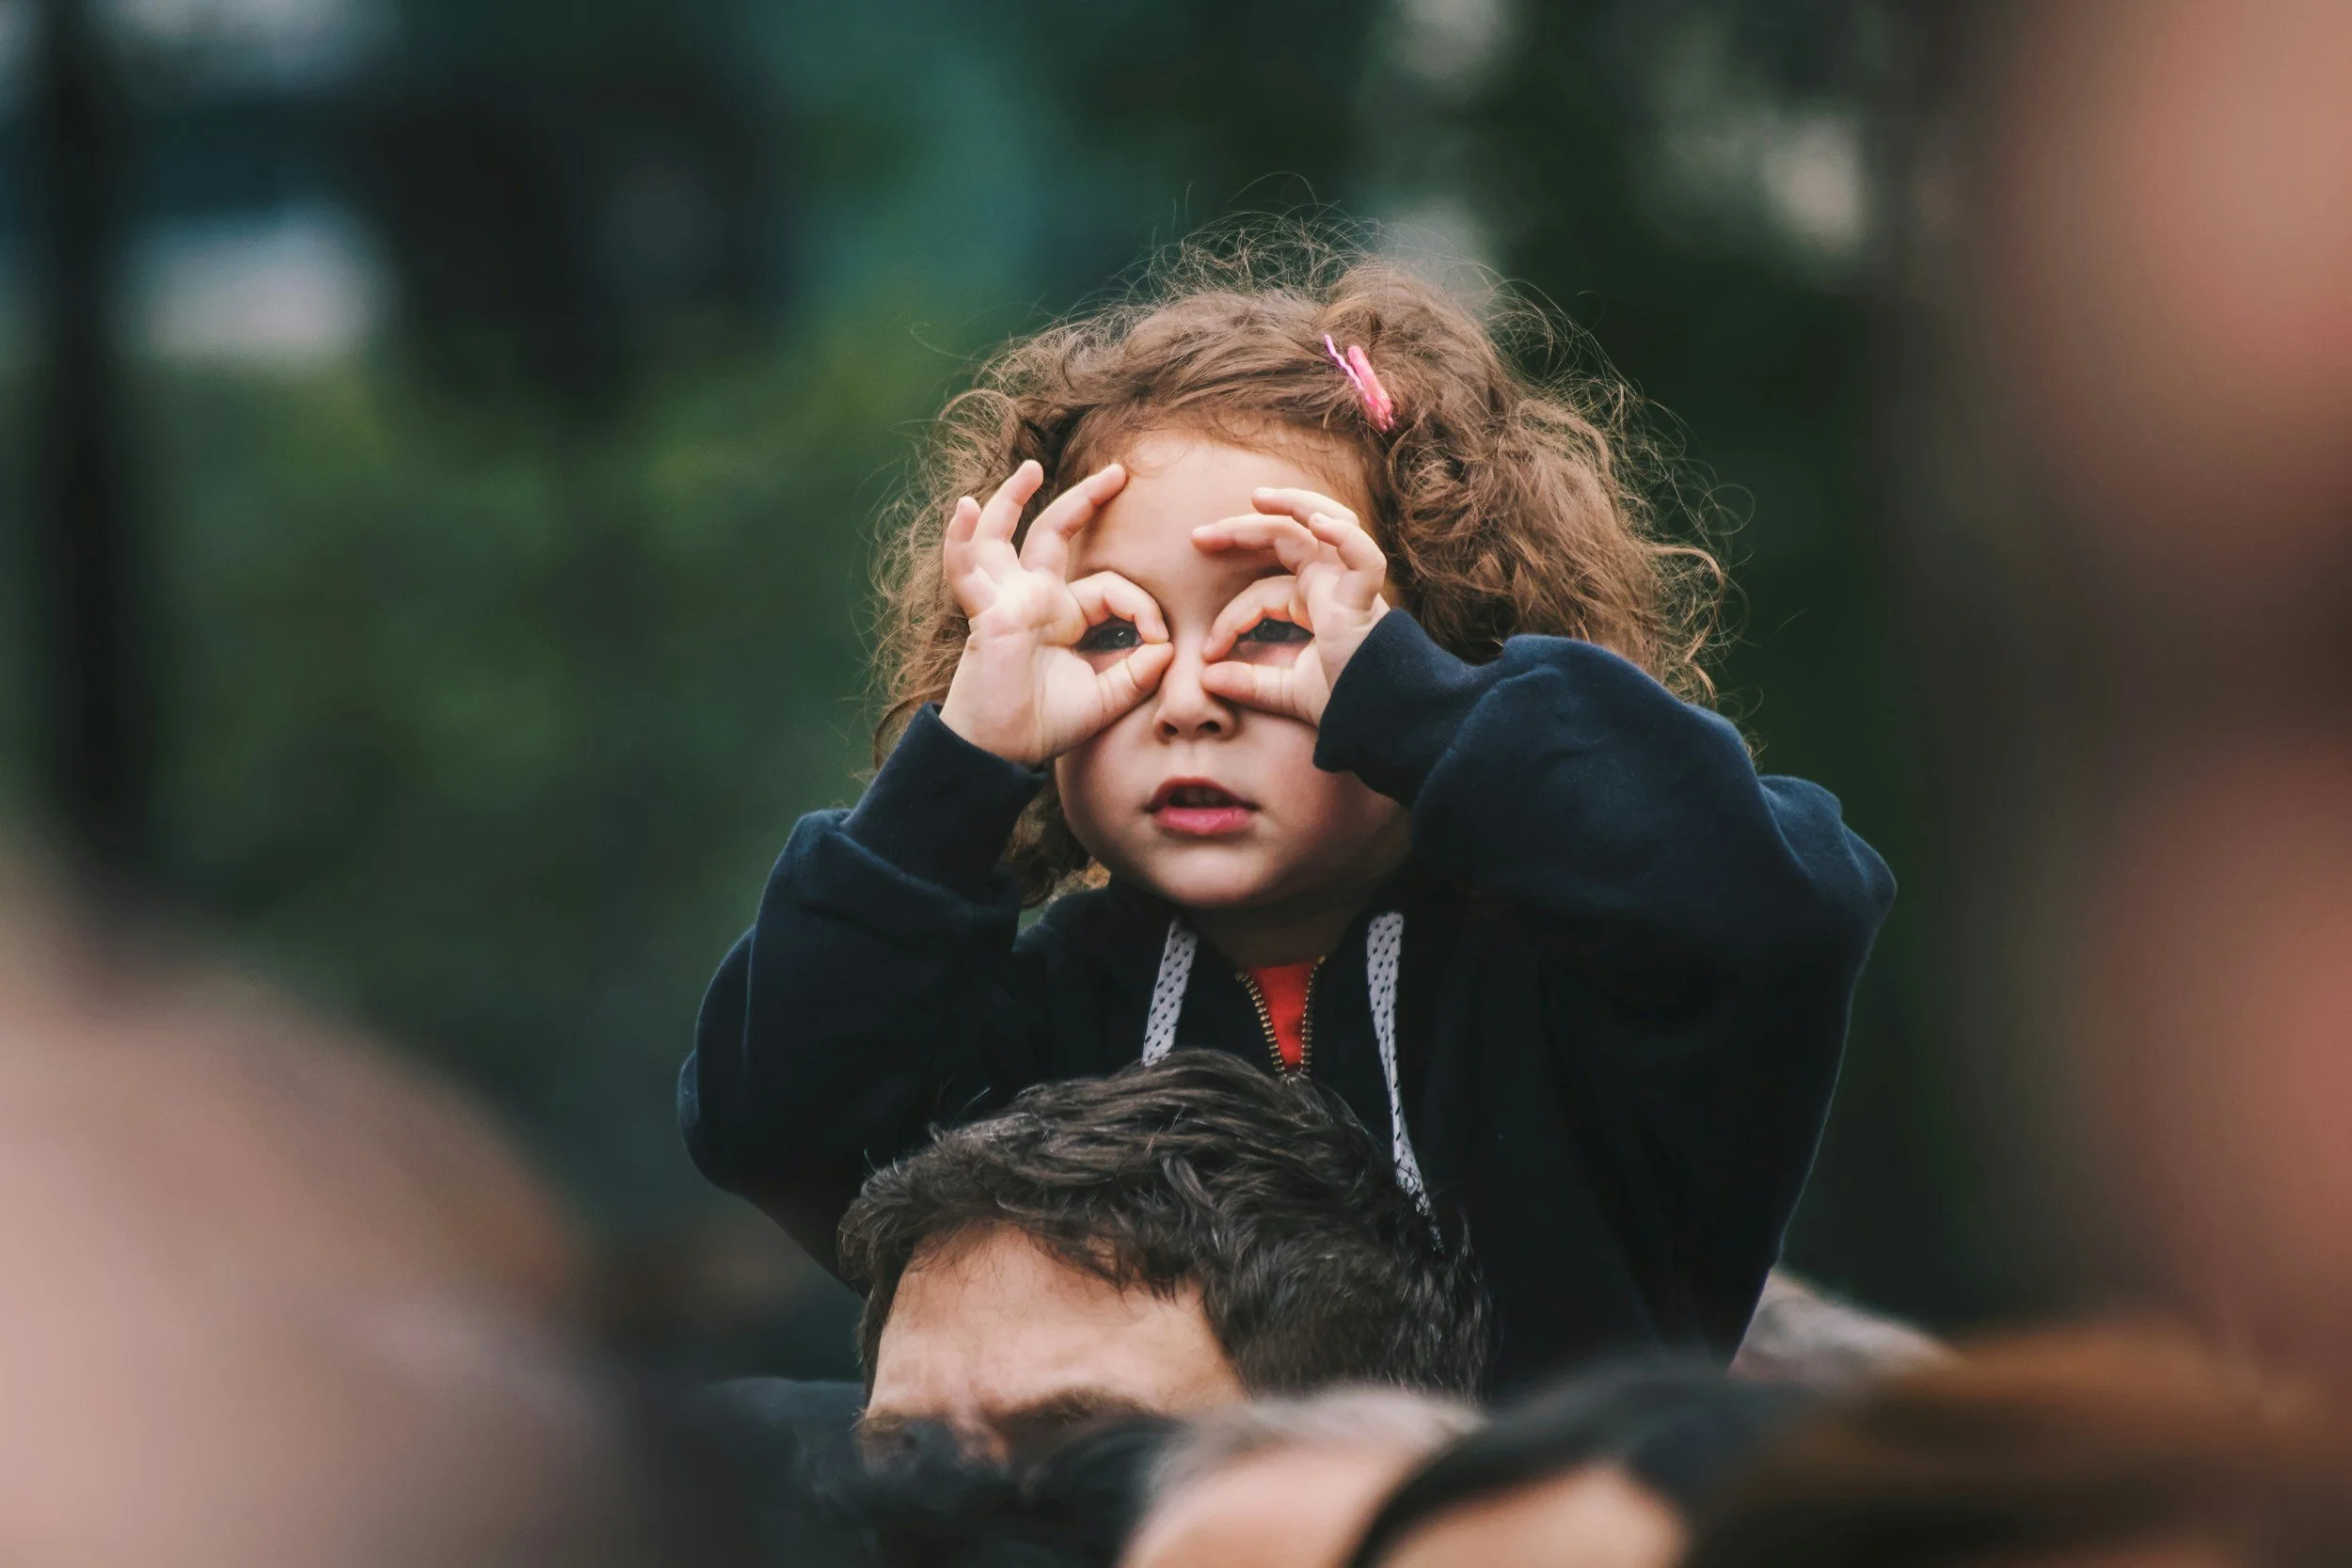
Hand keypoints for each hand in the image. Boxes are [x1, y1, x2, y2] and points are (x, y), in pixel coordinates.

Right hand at [937, 460, 1173, 765]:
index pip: (1110, 587)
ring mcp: (1005, 601)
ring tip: (1030, 468)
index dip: (1142, 608)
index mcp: (1063, 615)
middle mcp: (1033, 599)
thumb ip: (1138, 673)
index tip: (1161, 642)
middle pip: (1056, 534)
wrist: (1001, 753)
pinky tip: (965, 509)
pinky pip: (967, 570)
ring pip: (1003, 536)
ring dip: (1011, 499)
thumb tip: (1167, 648)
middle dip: (1086, 501)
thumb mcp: (1106, 698)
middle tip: (1118, 472)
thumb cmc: (1045, 725)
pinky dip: (962, 539)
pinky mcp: (986, 613)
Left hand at [1191, 486, 1389, 725]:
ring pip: (1326, 524)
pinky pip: (1362, 556)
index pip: (1261, 592)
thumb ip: (1249, 684)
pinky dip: (1343, 536)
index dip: (1230, 618)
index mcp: (1314, 601)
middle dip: (1242, 529)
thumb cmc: (1344, 701)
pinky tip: (1317, 522)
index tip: (1207, 652)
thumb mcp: (1286, 692)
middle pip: (1286, 538)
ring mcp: (1350, 584)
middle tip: (1198, 537)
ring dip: (1293, 505)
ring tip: (1258, 498)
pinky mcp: (1366, 597)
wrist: (1380, 720)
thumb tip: (1206, 678)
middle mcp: (1331, 584)